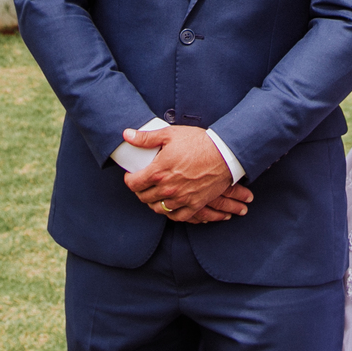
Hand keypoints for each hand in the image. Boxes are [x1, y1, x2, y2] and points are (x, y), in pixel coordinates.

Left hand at [122, 126, 245, 221]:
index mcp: (158, 171)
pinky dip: (171, 213)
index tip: (132, 176)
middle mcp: (167, 188)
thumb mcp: (170, 134)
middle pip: (144, 198)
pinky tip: (170, 206)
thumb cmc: (198, 142)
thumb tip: (126, 135)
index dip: (130, 180)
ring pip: (158, 209)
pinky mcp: (195, 204)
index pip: (133, 184)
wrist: (225, 153)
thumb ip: (146, 138)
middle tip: (144, 183)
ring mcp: (181, 198)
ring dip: (154, 202)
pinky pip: (177, 216)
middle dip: (141, 190)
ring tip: (156, 194)